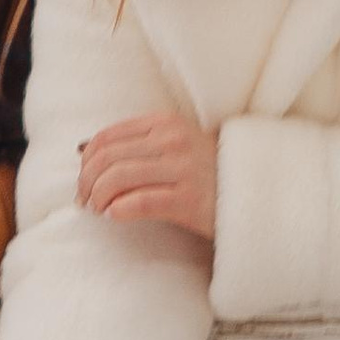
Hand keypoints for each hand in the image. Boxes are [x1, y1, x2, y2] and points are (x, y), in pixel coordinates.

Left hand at [77, 112, 217, 240]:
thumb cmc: (209, 171)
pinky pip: (140, 203)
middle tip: (83, 200)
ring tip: (97, 209)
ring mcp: (182, 169)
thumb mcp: (176, 144)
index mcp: (165, 123)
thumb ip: (138, 144)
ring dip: (97, 197)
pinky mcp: (189, 199)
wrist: (255, 191)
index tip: (83, 179)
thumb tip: (85, 151)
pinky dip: (118, 210)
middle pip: (107, 158)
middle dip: (86, 182)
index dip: (86, 160)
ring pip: (117, 179)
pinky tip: (114, 216)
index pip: (107, 137)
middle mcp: (172, 141)